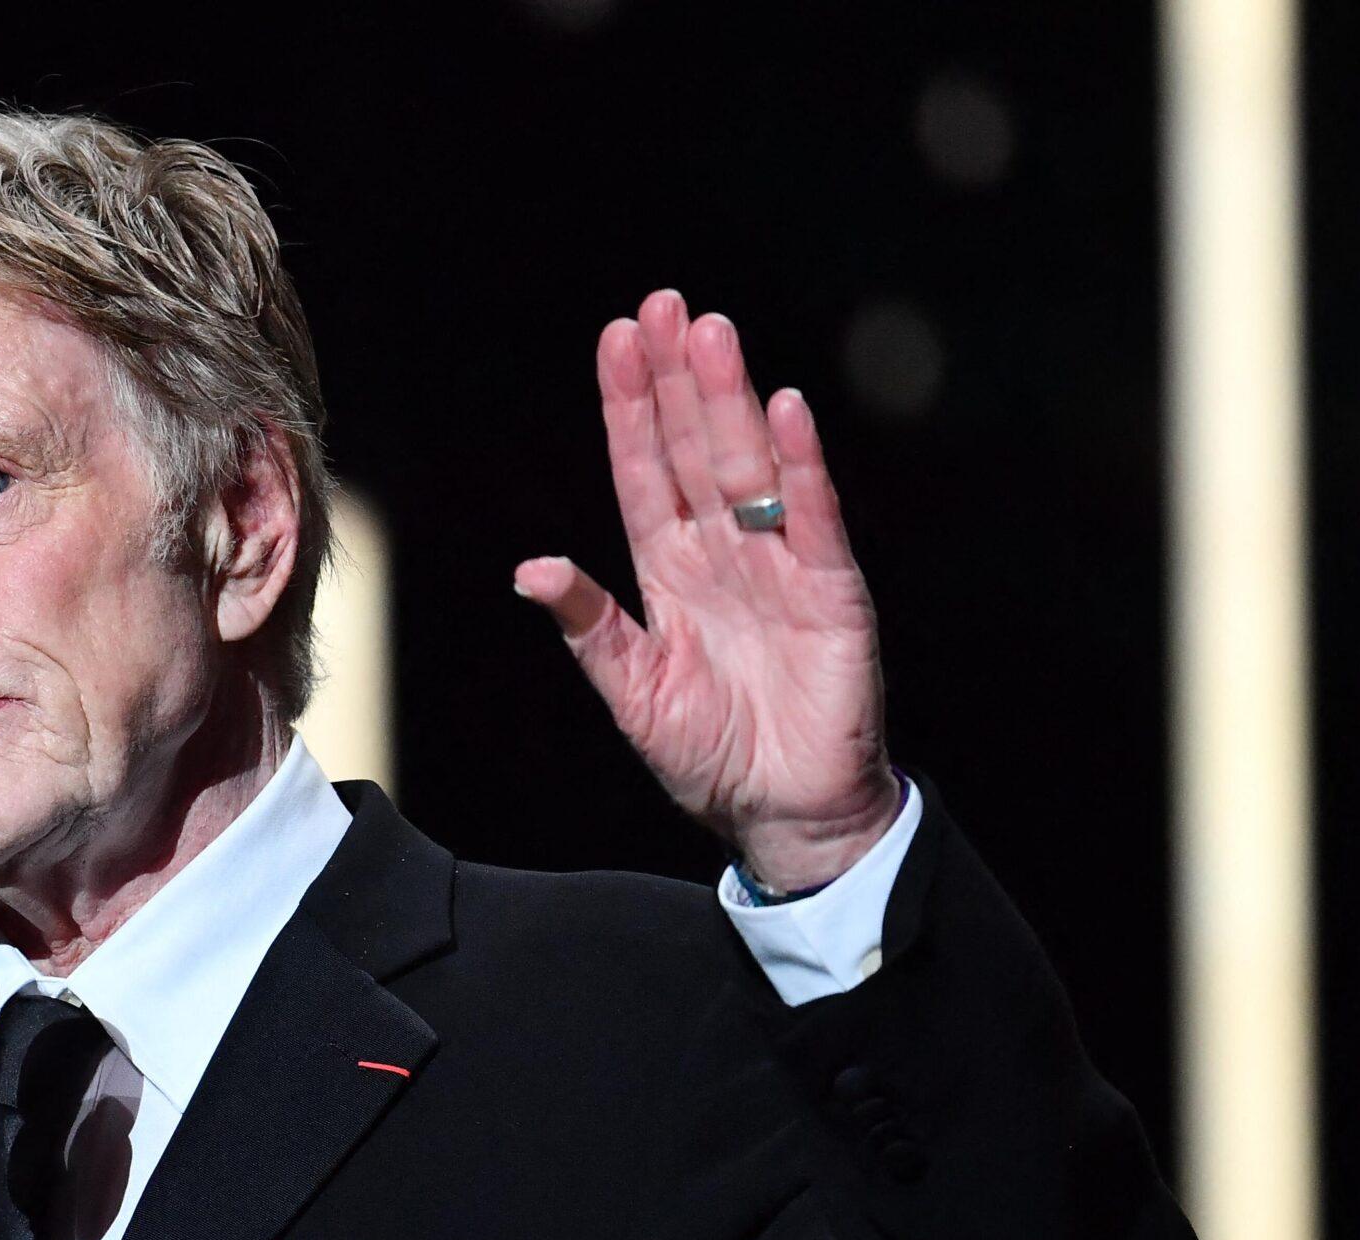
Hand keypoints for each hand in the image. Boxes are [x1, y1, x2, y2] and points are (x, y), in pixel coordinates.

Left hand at [516, 290, 903, 891]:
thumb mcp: (631, 691)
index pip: (645, 471)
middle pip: (697, 448)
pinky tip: (784, 411)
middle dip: (680, 378)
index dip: (631, 407)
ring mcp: (780, 567)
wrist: (784, 814)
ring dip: (730, 401)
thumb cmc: (709, 756)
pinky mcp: (832, 593)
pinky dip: (799, 468)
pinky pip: (813, 519)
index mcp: (670, 573)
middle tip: (666, 304)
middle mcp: (724, 555)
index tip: (617, 339)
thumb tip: (527, 568)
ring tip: (713, 333)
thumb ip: (587, 625)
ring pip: (749, 467)